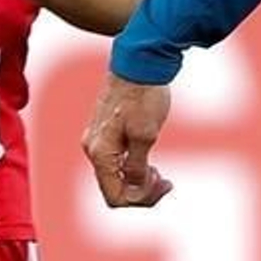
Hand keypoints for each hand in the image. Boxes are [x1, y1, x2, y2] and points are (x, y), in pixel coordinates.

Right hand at [81, 72, 173, 206]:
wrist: (138, 61)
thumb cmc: (143, 95)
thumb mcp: (146, 135)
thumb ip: (138, 167)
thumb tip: (134, 191)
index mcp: (101, 152)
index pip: (115, 196)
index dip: (140, 199)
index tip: (162, 184)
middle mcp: (94, 148)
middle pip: (115, 188)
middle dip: (142, 191)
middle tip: (167, 182)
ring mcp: (98, 139)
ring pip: (116, 175)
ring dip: (139, 180)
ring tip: (160, 173)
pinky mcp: (106, 131)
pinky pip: (116, 161)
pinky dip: (133, 166)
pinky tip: (149, 161)